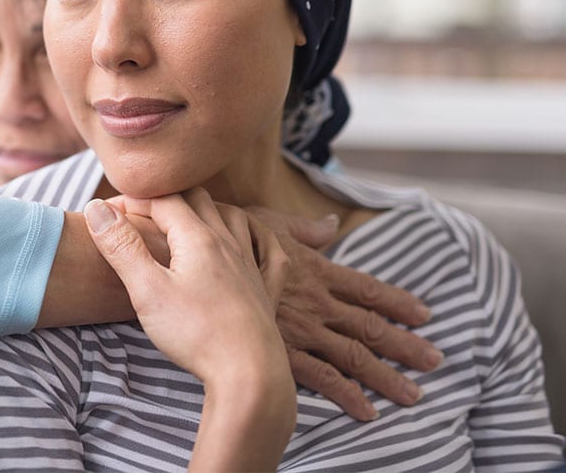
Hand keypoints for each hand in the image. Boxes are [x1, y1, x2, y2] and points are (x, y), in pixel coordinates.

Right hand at [85, 190, 295, 470]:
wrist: (249, 374)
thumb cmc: (195, 333)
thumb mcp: (147, 290)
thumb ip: (122, 247)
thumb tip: (96, 208)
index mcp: (197, 238)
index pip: (162, 201)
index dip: (133, 200)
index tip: (109, 211)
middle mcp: (227, 242)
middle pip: (198, 199)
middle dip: (167, 197)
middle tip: (142, 209)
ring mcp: (250, 264)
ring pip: (233, 216)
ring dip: (208, 208)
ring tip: (188, 215)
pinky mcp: (266, 290)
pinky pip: (269, 250)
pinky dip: (258, 235)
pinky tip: (250, 238)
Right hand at [245, 206, 442, 421]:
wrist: (197, 263)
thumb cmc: (228, 238)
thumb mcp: (267, 222)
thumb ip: (303, 228)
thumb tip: (331, 224)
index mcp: (316, 270)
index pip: (366, 289)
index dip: (397, 302)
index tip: (424, 314)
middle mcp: (317, 303)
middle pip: (370, 326)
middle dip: (405, 344)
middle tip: (436, 360)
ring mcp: (302, 329)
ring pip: (355, 356)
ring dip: (387, 376)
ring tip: (413, 395)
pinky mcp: (282, 352)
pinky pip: (322, 378)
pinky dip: (346, 394)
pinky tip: (366, 411)